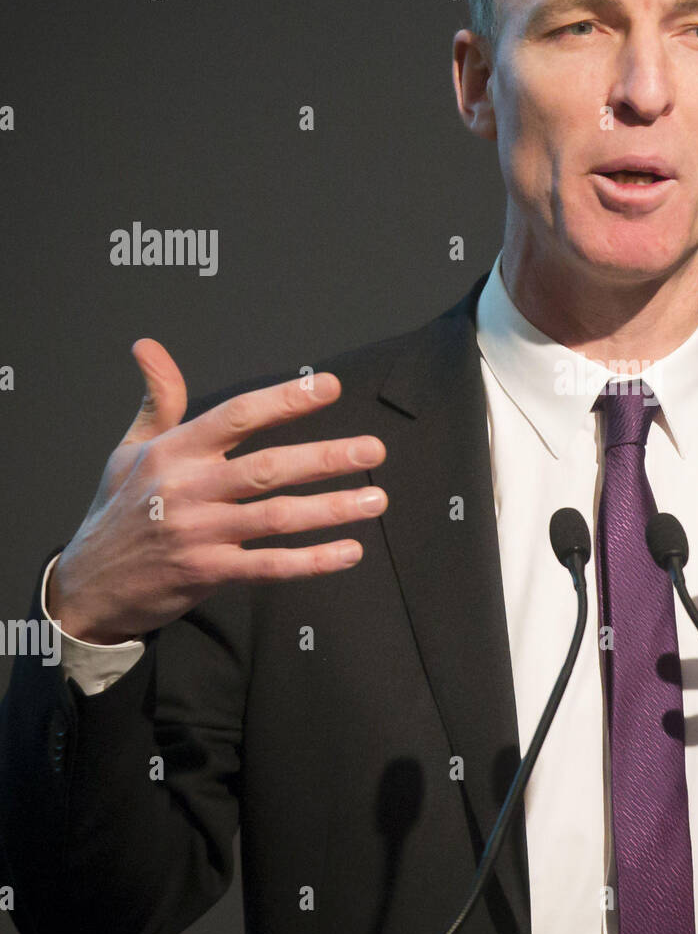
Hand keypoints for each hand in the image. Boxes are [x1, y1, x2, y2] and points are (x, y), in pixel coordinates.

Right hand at [47, 339, 386, 643]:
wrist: (87, 586)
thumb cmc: (118, 510)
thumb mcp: (128, 451)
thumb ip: (158, 401)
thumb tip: (149, 347)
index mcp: (173, 452)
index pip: (237, 415)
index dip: (285, 399)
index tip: (330, 386)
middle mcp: (188, 489)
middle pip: (268, 468)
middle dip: (326, 458)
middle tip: (374, 450)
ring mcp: (199, 534)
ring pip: (277, 517)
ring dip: (331, 509)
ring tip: (375, 499)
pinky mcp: (207, 573)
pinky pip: (270, 566)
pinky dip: (312, 561)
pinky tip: (349, 551)